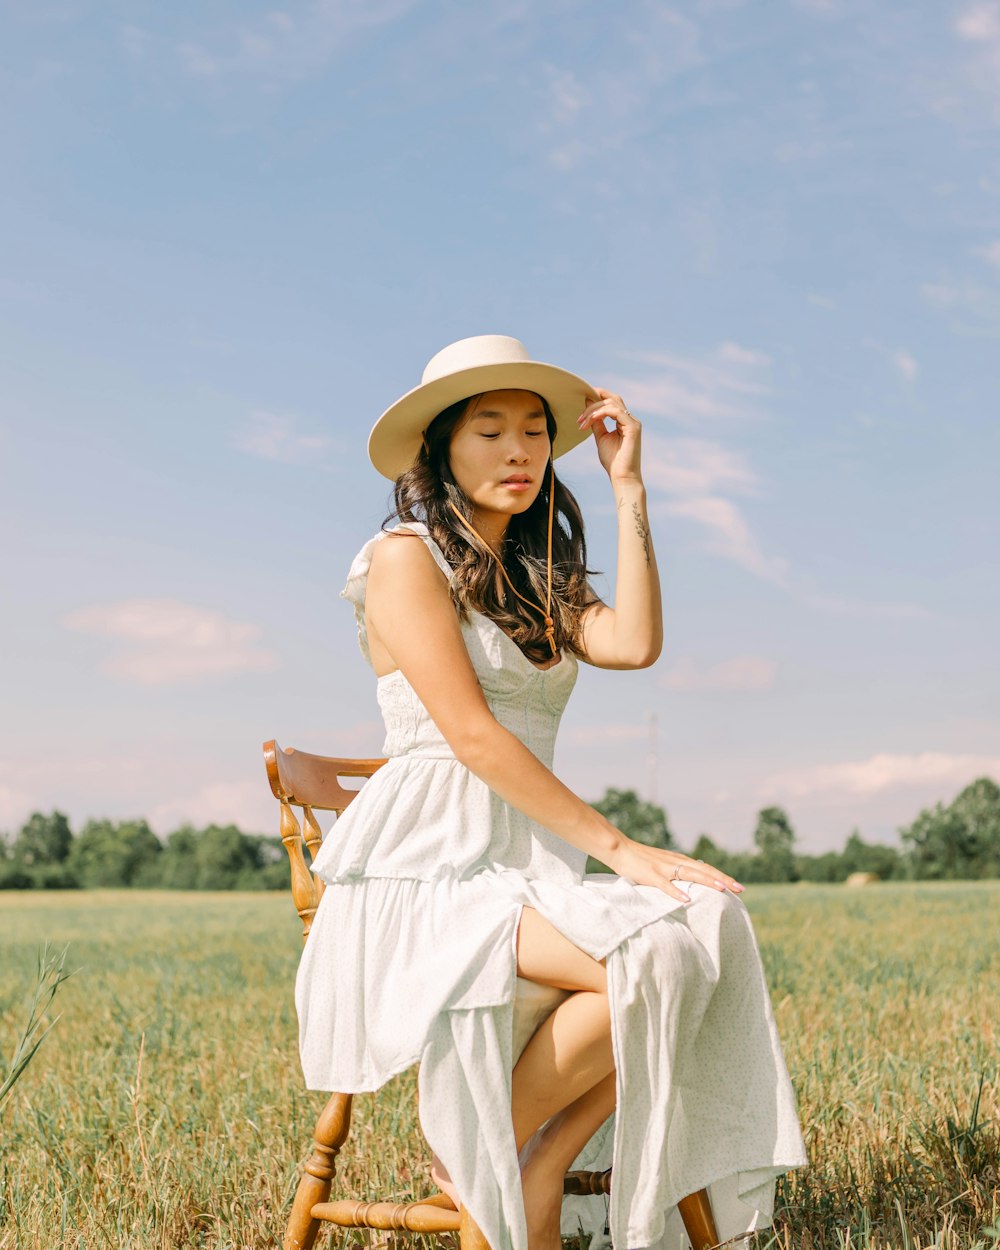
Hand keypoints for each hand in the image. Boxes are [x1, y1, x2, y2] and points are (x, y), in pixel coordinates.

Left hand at [577, 388, 642, 483]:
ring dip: (593, 410)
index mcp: (624, 420)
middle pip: (612, 398)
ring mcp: (633, 422)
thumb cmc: (612, 461)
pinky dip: (600, 413)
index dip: (596, 396)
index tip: (580, 402)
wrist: (622, 477)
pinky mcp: (633, 427)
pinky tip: (590, 421)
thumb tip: (588, 404)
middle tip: (579, 413)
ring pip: (612, 403)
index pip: (611, 401)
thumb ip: (596, 421)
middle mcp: (630, 419)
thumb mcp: (600, 437)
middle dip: (594, 399)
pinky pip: (615, 411)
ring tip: (582, 422)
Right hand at [606, 839, 744, 903]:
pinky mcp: (651, 874)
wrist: (620, 849)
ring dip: (707, 881)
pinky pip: (665, 884)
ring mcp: (663, 868)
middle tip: (740, 889)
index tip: (738, 886)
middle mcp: (676, 862)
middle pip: (704, 870)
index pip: (706, 869)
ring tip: (722, 889)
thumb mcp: (664, 865)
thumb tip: (692, 884)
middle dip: (723, 879)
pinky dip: (676, 891)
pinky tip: (686, 899)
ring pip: (690, 875)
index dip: (722, 877)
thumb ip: (678, 872)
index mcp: (680, 861)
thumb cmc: (641, 860)